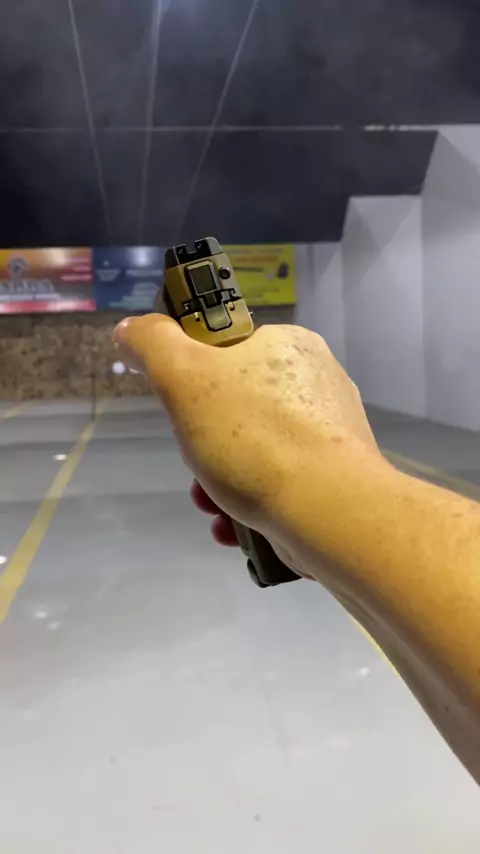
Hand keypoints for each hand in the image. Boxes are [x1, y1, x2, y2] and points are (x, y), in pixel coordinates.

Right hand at [113, 315, 382, 578]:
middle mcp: (316, 381)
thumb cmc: (254, 436)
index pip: (225, 353)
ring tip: (213, 509)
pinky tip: (234, 527)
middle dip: (203, 448)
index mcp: (288, 344)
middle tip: (198, 470)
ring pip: (255, 452)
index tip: (184, 416)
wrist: (329, 510)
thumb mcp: (183, 375)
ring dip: (220, 483)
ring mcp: (331, 432)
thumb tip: (130, 330)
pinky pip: (280, 483)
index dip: (192, 385)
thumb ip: (151, 344)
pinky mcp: (338, 477)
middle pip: (235, 409)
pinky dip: (249, 505)